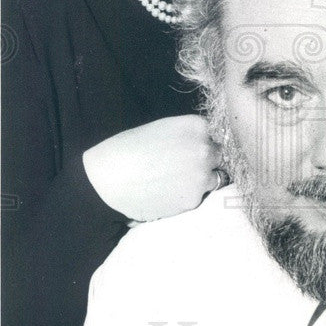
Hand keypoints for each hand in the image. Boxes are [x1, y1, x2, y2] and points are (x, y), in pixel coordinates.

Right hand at [83, 115, 222, 222]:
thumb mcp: (163, 129)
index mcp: (196, 126)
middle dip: (207, 161)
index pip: (215, 134)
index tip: (191, 149)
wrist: (106, 180)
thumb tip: (205, 144)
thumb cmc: (127, 149)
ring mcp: (202, 175)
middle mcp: (205, 149)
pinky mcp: (194, 199)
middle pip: (219, 156)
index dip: (204, 143)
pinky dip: (188, 196)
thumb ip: (188, 135)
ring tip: (175, 181)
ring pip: (215, 178)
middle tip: (184, 167)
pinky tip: (168, 193)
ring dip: (202, 180)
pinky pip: (199, 197)